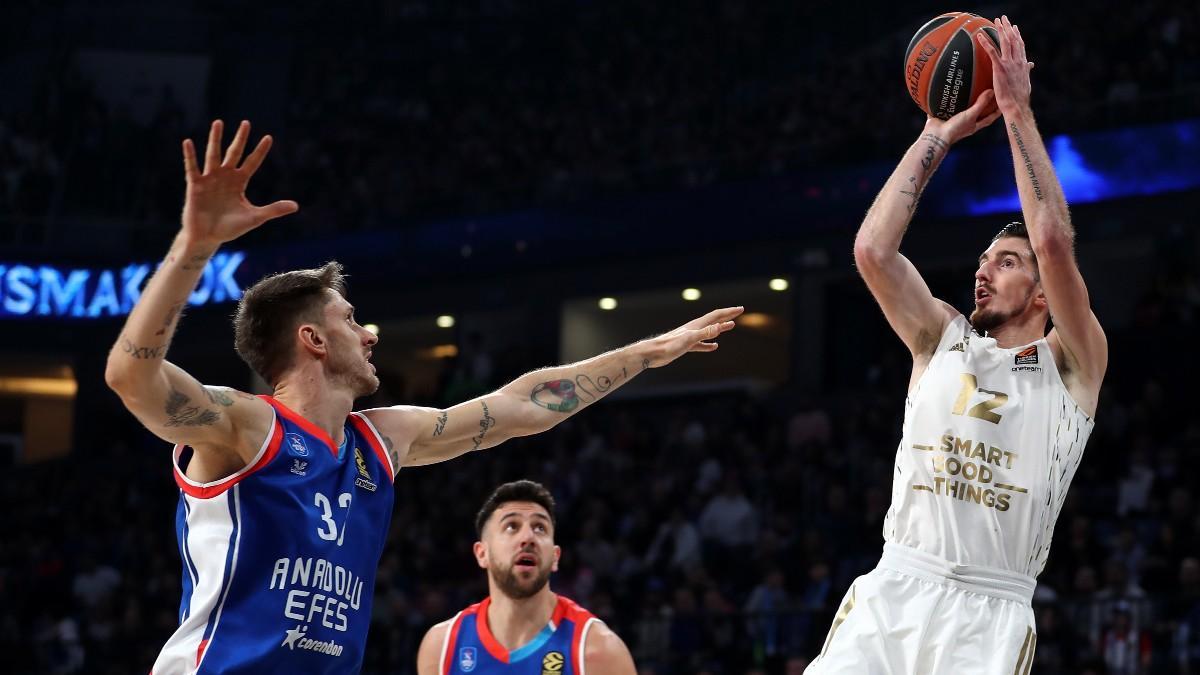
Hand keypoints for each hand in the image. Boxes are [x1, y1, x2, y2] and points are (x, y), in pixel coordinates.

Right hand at [181, 120, 297, 246]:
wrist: (208, 237)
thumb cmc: (230, 228)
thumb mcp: (255, 217)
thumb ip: (273, 210)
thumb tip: (296, 206)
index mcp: (239, 182)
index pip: (252, 162)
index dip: (260, 151)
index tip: (269, 137)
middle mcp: (225, 177)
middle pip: (234, 153)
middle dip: (240, 139)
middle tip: (246, 123)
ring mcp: (210, 179)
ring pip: (213, 155)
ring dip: (215, 139)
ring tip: (218, 122)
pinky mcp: (195, 185)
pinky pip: (192, 168)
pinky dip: (190, 155)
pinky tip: (188, 142)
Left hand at [646, 306, 743, 366]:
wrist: (653, 353)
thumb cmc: (669, 346)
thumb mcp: (690, 339)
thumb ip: (705, 333)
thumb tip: (720, 326)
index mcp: (696, 325)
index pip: (716, 315)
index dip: (729, 312)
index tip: (740, 309)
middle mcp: (694, 329)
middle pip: (714, 320)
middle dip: (727, 316)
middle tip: (738, 312)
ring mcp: (690, 337)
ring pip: (709, 331)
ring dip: (720, 328)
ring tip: (730, 327)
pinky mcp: (686, 346)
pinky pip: (701, 344)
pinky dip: (709, 344)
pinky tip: (714, 346)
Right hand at [924, 89, 1000, 144]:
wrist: (935, 136)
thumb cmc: (955, 129)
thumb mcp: (970, 115)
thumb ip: (981, 104)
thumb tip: (991, 91)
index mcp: (974, 125)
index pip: (989, 118)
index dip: (997, 112)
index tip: (1004, 103)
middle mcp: (965, 124)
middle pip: (977, 113)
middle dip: (982, 105)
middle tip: (988, 94)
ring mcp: (953, 120)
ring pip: (961, 110)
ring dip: (964, 102)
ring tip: (969, 90)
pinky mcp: (942, 116)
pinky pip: (946, 107)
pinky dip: (946, 101)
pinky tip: (947, 92)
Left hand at [975, 15, 1032, 115]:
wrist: (1016, 106)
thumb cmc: (1019, 98)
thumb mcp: (1025, 82)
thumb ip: (1026, 71)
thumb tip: (1030, 65)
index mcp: (1022, 64)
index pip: (1020, 46)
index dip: (1017, 35)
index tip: (1014, 27)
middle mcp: (1017, 61)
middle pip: (1013, 40)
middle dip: (1008, 28)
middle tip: (1003, 18)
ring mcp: (1009, 64)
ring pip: (1005, 42)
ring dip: (1000, 30)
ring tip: (996, 20)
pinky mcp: (1000, 68)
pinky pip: (992, 52)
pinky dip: (986, 42)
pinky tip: (980, 35)